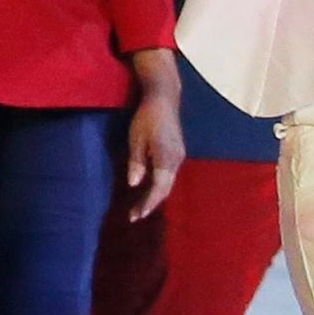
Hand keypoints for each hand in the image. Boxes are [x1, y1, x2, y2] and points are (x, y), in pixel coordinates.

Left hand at [120, 57, 188, 220]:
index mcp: (166, 157)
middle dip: (150, 204)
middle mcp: (176, 160)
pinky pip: (169, 175)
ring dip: (154, 196)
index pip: (159, 187)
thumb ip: (136, 162)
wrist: (164, 99)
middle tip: (134, 216)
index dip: (148, 203)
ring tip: (139, 208)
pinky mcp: (177, 153)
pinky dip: (159, 185)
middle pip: (165, 188)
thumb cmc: (147, 117)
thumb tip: (134, 184)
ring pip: (168, 182)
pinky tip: (149, 190)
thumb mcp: (136, 139)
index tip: (137, 215)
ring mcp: (179, 156)